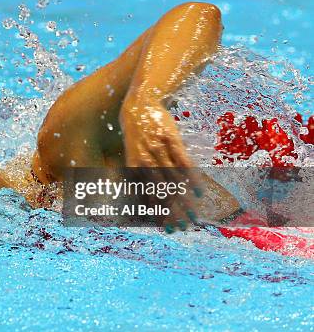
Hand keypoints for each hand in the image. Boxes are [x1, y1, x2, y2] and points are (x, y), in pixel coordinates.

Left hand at [120, 100, 200, 231]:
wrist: (140, 103)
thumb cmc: (136, 131)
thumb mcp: (131, 152)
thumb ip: (137, 172)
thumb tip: (141, 195)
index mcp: (133, 165)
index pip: (145, 194)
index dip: (156, 212)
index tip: (165, 227)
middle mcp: (145, 159)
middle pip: (160, 191)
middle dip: (172, 211)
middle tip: (182, 228)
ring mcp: (158, 149)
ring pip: (173, 180)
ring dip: (184, 200)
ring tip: (194, 216)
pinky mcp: (171, 138)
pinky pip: (183, 161)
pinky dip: (191, 177)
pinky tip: (200, 192)